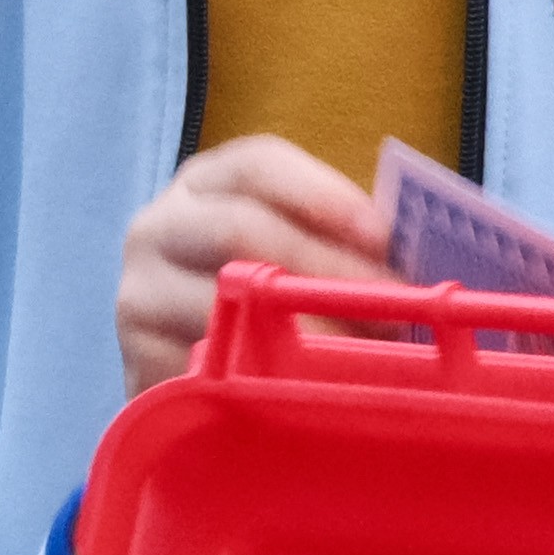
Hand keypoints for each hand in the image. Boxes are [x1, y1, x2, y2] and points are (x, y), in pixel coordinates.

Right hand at [115, 136, 387, 390]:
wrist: (189, 363)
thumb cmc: (262, 292)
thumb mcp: (295, 247)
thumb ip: (343, 240)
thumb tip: (415, 256)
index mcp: (205, 183)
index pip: (257, 165)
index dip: (322, 194)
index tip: (381, 235)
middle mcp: (159, 226)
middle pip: (240, 228)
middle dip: (325, 268)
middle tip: (389, 306)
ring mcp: (140, 293)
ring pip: (226, 304)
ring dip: (306, 330)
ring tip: (365, 354)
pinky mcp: (138, 359)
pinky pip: (207, 367)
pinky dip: (264, 378)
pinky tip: (305, 389)